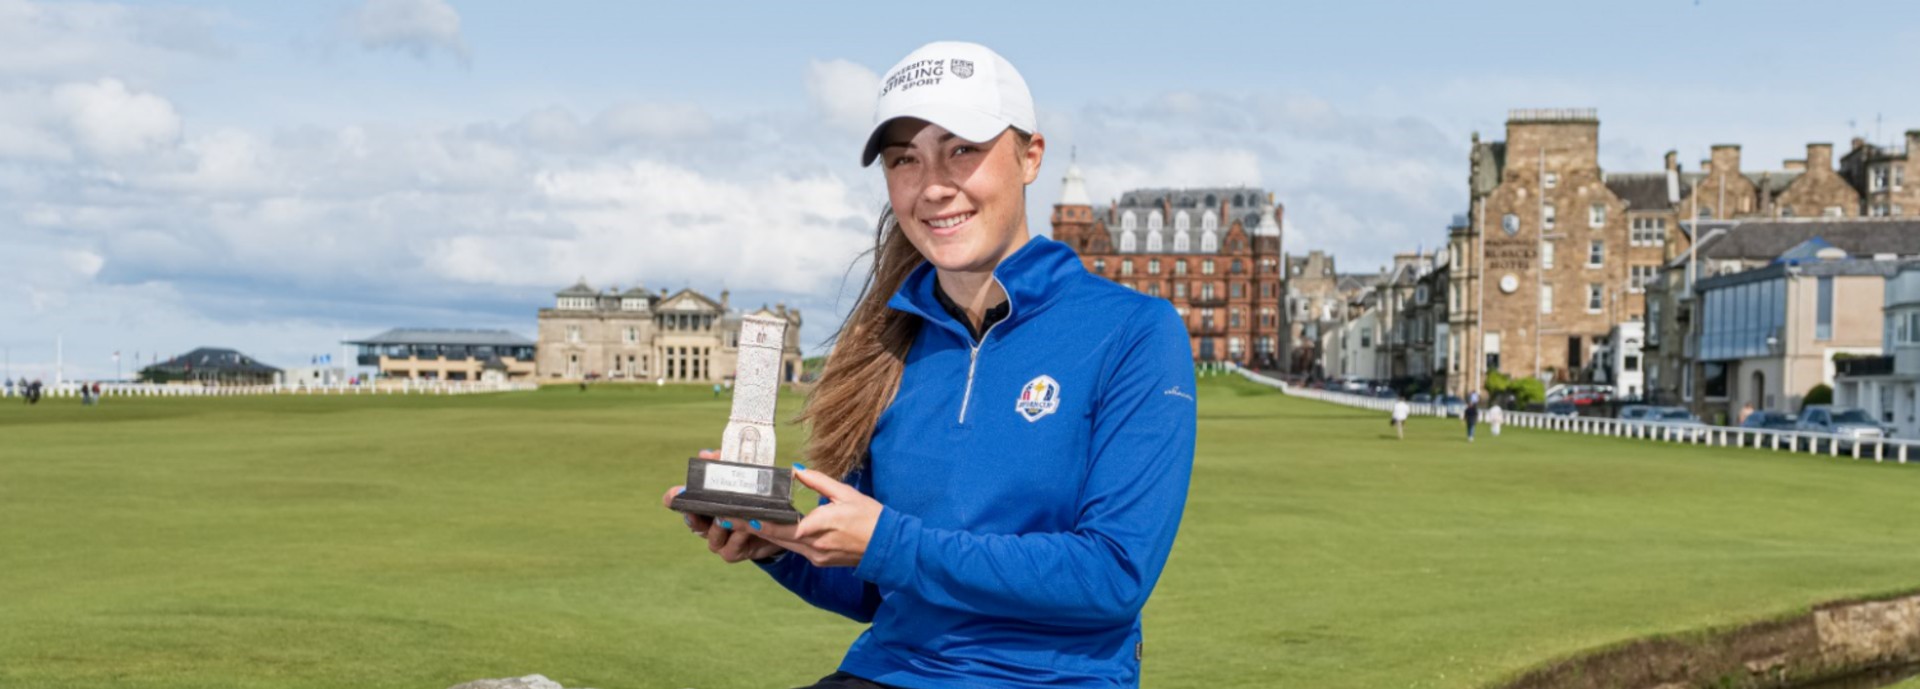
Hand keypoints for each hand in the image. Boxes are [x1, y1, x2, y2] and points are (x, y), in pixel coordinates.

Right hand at [662, 449, 785, 563]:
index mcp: (707, 505)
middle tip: (694, 510)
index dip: (675, 499)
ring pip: (712, 538)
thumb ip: (725, 463)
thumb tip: (706, 454)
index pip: (684, 502)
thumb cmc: (755, 497)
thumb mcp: (743, 475)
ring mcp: (720, 540)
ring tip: (728, 517)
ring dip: (720, 527)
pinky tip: (745, 530)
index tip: (671, 496)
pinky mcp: (734, 552)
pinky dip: (737, 539)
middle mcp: (709, 524)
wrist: (778, 524)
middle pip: (694, 523)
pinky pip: (729, 550)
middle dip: (693, 516)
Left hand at [750, 464, 881, 567]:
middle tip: (729, 518)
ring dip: (766, 534)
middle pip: (776, 537)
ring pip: (784, 544)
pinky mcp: (820, 560)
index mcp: (819, 527)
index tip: (739, 515)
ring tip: (744, 523)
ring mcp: (817, 556)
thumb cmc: (871, 517)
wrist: (889, 548)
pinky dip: (783, 539)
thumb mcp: (845, 494)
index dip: (758, 522)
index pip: (780, 526)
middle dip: (753, 527)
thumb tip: (796, 470)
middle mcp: (814, 546)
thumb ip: (818, 482)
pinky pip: (797, 549)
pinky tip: (772, 531)